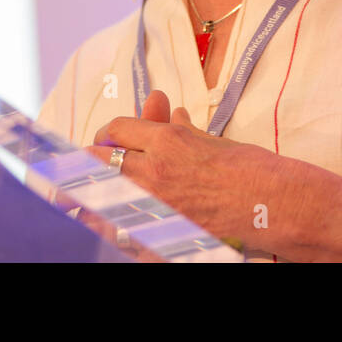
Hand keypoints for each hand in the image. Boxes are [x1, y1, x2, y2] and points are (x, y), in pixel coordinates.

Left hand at [84, 89, 276, 245]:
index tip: (106, 138)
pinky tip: (96, 225)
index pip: (117, 128)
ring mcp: (156, 202)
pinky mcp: (163, 228)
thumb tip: (170, 113)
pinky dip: (105, 225)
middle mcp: (155, 169)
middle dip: (89, 160)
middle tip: (82, 165)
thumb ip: (183, 129)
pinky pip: (119, 228)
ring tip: (69, 197)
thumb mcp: (212, 139)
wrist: (273, 202)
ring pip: (102, 194)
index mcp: (167, 139)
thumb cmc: (249, 167)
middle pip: (100, 159)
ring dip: (88, 193)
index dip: (107, 132)